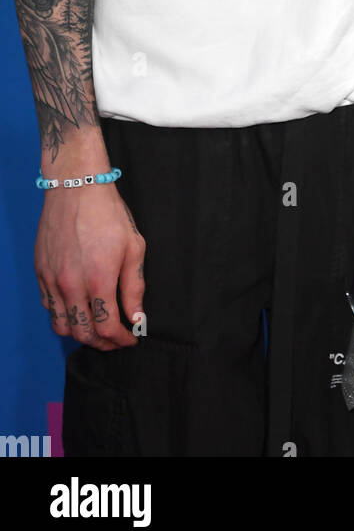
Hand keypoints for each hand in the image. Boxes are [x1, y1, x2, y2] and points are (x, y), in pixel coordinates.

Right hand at [35, 184, 145, 349]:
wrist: (76, 187)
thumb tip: (136, 317)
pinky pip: (48, 307)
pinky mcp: (40, 272)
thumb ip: (134, 287)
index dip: (121, 340)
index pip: (107, 327)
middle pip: (82, 333)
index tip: (131, 339)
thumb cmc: (108, 213)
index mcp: (98, 279)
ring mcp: (52, 280)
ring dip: (79, 334)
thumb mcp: (134, 247)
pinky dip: (62, 316)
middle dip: (102, 343)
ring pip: (61, 325)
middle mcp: (71, 285)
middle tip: (115, 339)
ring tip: (96, 328)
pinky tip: (77, 308)